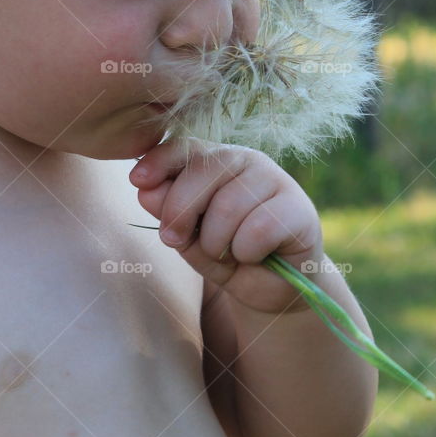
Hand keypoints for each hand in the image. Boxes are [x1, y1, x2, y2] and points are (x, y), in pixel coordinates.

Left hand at [130, 140, 324, 313]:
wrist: (271, 289)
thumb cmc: (226, 254)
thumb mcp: (189, 237)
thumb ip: (169, 213)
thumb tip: (144, 190)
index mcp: (218, 161)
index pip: (186, 147)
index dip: (160, 162)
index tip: (137, 181)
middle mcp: (248, 162)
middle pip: (202, 173)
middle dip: (179, 212)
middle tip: (173, 240)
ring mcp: (276, 181)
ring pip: (227, 207)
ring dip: (216, 243)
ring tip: (227, 253)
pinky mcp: (298, 209)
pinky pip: (257, 230)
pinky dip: (247, 253)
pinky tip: (256, 255)